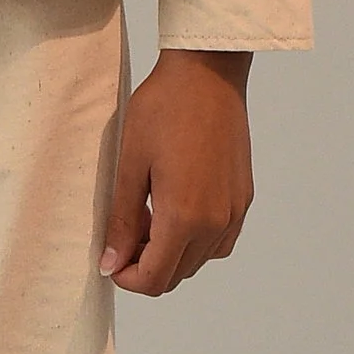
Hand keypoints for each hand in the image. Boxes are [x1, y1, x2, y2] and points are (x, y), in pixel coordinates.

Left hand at [100, 50, 254, 295]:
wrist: (207, 74)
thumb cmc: (164, 109)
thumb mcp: (130, 165)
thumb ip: (121, 221)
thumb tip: (111, 263)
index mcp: (184, 217)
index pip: (155, 279)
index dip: (127, 279)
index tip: (111, 259)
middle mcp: (216, 222)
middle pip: (177, 275)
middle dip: (145, 264)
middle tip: (126, 228)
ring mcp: (234, 211)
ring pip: (199, 260)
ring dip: (170, 252)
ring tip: (149, 213)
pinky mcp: (243, 197)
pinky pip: (220, 240)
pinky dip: (195, 240)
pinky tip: (176, 209)